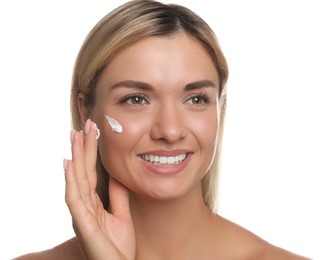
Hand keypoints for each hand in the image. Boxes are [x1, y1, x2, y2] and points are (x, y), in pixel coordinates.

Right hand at [64, 119, 135, 259]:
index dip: (92, 152)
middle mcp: (84, 205)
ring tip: (76, 135)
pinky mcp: (82, 222)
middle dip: (83, 147)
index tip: (93, 133)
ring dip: (76, 156)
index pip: (91, 172)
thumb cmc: (118, 247)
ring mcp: (81, 212)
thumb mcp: (121, 215)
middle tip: (85, 125)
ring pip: (76, 178)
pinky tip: (69, 163)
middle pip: (83, 170)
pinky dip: (71, 179)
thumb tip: (118, 176)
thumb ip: (118, 196)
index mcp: (93, 203)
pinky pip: (75, 197)